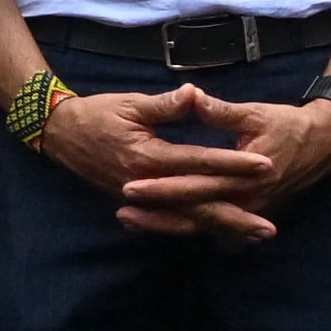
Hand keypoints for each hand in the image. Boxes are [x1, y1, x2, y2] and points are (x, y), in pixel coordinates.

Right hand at [35, 85, 276, 240]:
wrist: (60, 133)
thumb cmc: (97, 114)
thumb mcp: (130, 103)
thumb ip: (165, 105)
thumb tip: (193, 94)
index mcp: (147, 156)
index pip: (199, 162)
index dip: (233, 163)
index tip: (266, 165)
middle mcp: (146, 184)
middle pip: (197, 205)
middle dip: (236, 216)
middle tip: (270, 227)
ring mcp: (140, 198)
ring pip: (186, 219)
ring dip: (221, 229)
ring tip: (253, 236)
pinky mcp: (136, 203)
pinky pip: (170, 221)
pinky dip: (195, 229)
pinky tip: (217, 235)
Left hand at [115, 95, 330, 238]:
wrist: (325, 144)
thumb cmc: (288, 124)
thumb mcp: (254, 113)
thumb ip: (219, 110)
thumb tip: (191, 95)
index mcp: (244, 176)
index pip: (195, 185)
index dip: (162, 187)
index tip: (129, 185)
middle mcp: (247, 200)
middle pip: (193, 213)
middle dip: (156, 214)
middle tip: (121, 211)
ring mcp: (249, 211)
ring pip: (201, 226)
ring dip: (165, 225)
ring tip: (129, 221)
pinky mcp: (249, 212)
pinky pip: (212, 226)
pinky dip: (185, 227)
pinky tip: (157, 224)